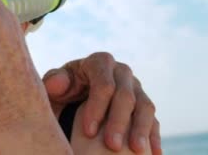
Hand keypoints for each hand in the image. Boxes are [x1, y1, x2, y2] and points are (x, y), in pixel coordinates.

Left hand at [43, 52, 160, 154]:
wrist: (73, 98)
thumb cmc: (60, 92)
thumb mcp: (53, 87)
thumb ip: (53, 83)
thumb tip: (59, 82)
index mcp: (99, 62)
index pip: (103, 84)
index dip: (97, 107)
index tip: (88, 132)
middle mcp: (122, 72)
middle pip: (126, 95)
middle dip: (119, 122)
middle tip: (113, 146)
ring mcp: (136, 88)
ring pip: (145, 106)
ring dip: (142, 130)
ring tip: (137, 151)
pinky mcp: (144, 106)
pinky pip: (154, 121)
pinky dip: (154, 137)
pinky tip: (153, 154)